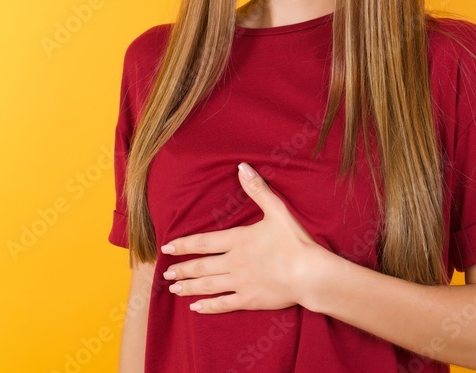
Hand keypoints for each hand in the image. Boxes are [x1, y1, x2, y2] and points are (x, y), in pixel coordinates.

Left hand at [160, 162, 324, 313]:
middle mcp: (234, 262)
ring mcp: (240, 283)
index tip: (168, 247)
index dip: (184, 244)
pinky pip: (223, 304)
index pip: (204, 242)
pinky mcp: (249, 300)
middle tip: (166, 272)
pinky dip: (208, 306)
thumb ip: (257, 189)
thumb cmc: (295, 241)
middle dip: (182, 269)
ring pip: (208, 285)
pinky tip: (196, 308)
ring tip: (173, 288)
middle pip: (201, 266)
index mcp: (238, 240)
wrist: (309, 274)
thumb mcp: (277, 210)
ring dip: (189, 286)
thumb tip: (242, 167)